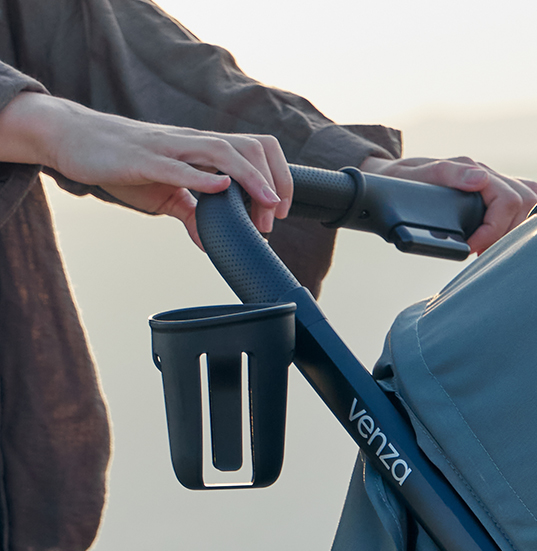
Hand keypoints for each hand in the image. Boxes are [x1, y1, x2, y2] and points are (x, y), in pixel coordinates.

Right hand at [0, 93, 290, 240]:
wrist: (74, 139)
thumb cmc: (122, 162)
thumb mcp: (164, 192)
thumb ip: (191, 213)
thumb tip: (208, 241)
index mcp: (201, 150)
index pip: (255, 149)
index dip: (277, 178)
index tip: (279, 212)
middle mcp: (191, 143)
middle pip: (249, 147)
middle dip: (271, 184)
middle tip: (270, 220)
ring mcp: (170, 148)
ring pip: (222, 151)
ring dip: (250, 180)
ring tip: (265, 207)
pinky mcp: (145, 159)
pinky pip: (179, 166)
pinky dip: (204, 177)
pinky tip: (222, 188)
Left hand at [375, 155, 536, 252]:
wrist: (392, 178)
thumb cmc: (402, 180)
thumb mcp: (417, 175)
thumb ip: (449, 175)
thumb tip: (480, 179)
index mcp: (472, 170)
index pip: (507, 200)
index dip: (494, 230)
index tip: (474, 248)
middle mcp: (489, 175)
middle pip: (526, 201)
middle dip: (509, 232)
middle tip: (485, 251)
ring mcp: (496, 183)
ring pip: (532, 201)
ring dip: (520, 228)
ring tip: (496, 247)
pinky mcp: (497, 195)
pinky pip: (527, 204)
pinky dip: (525, 221)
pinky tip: (508, 238)